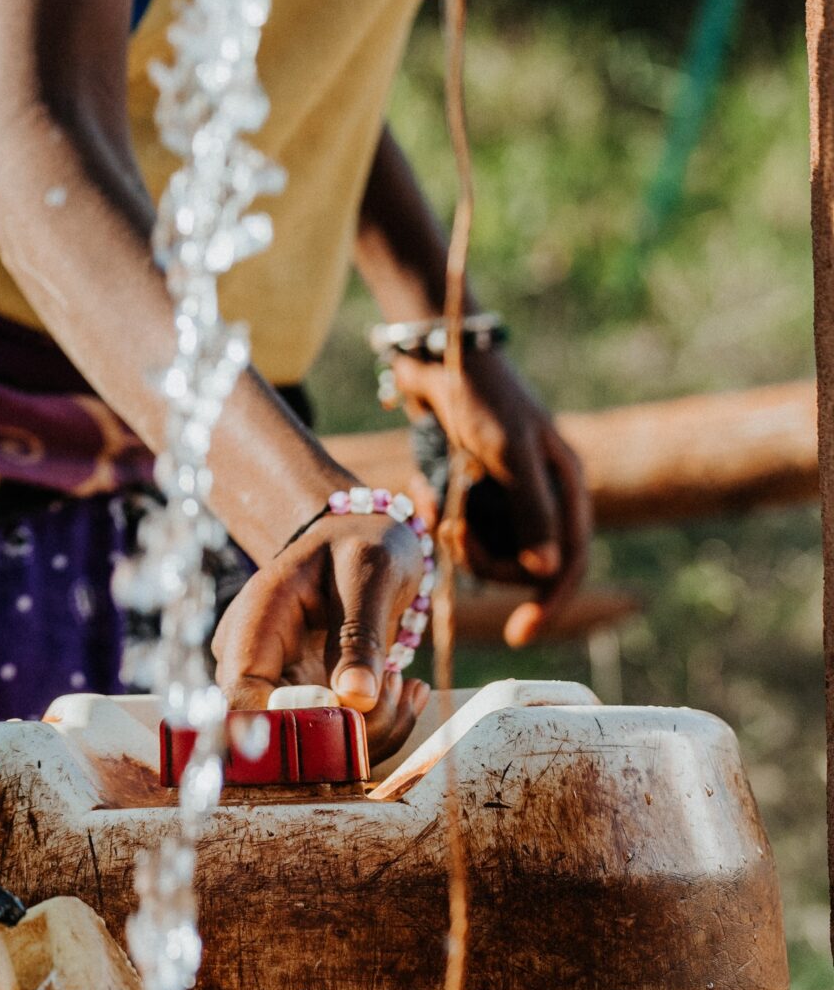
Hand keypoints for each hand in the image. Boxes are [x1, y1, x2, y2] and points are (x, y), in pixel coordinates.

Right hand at [212, 508, 430, 759]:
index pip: (243, 694)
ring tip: (406, 683)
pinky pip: (337, 735)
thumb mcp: (368, 574)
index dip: (290, 722)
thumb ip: (361, 634)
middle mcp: (255, 658)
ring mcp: (279, 682)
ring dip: (372, 731)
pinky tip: (406, 687)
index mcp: (255, 619)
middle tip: (398, 686)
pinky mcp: (308, 698)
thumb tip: (356, 697)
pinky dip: (378, 727)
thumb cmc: (360, 544)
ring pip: (313, 743)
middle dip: (348, 729)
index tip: (352, 711)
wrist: (360, 538)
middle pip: (280, 729)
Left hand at [386, 348, 589, 643]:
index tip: (518, 635)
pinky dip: (434, 514)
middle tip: (449, 534)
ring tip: (430, 501)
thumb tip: (550, 574)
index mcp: (565, 488)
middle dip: (480, 558)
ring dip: (452, 535)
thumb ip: (532, 512)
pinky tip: (419, 489)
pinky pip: (453, 523)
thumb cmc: (479, 396)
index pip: (569, 563)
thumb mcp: (507, 452)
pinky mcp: (463, 485)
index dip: (549, 603)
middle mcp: (538, 496)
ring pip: (482, 547)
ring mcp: (499, 492)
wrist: (432, 354)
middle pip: (519, 563)